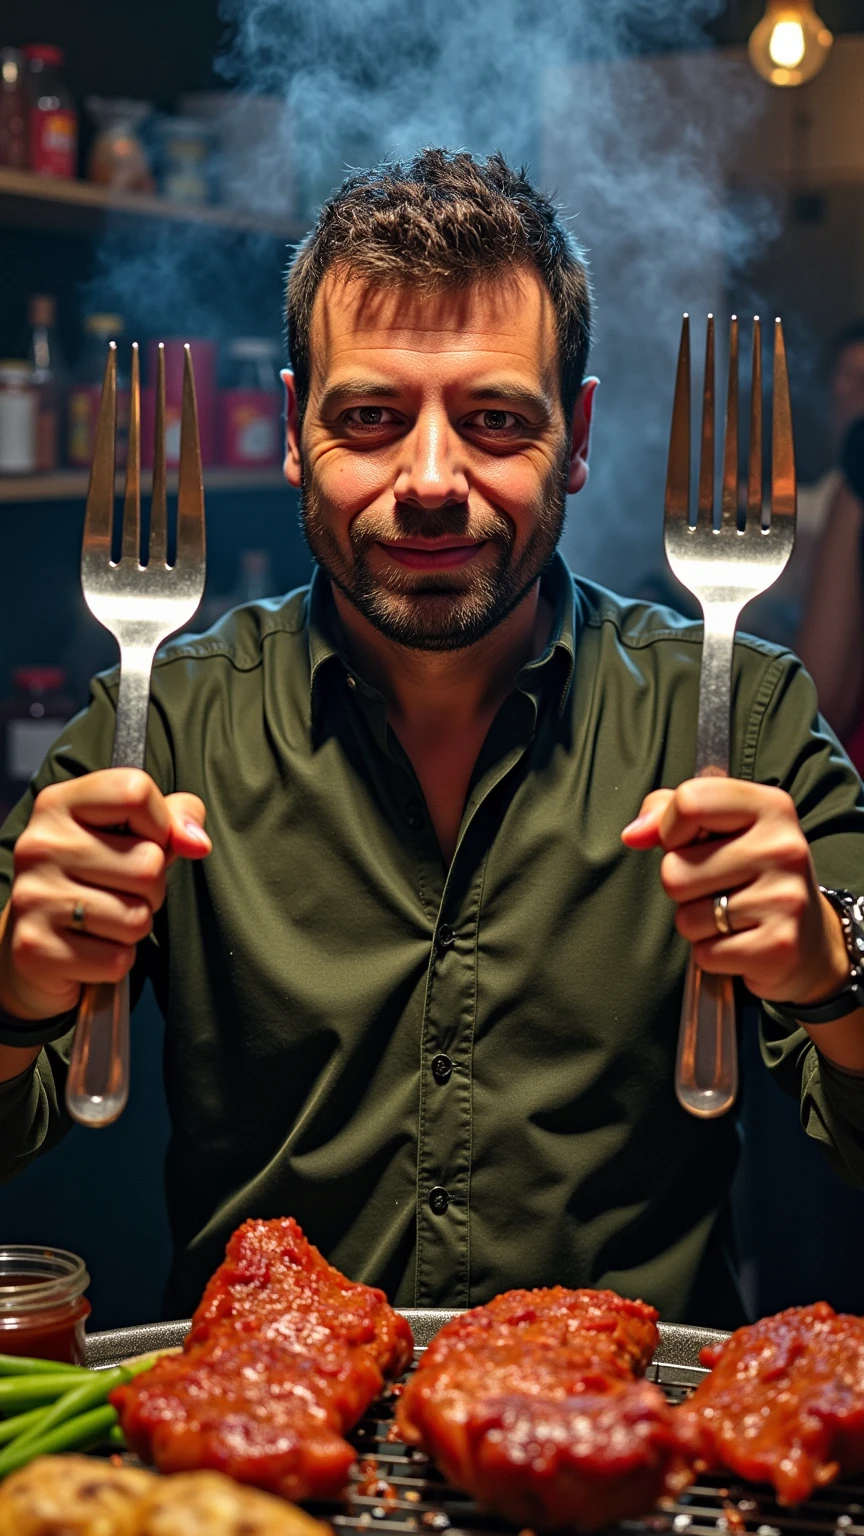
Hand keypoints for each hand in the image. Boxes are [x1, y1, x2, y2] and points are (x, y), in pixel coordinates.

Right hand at [0, 770, 210, 1021]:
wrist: (35, 944)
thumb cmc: (95, 881)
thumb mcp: (133, 834)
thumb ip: (174, 818)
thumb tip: (197, 843)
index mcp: (59, 804)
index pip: (134, 791)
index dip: (160, 824)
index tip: (149, 842)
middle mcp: (40, 845)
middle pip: (147, 864)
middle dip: (152, 889)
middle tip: (121, 892)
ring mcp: (33, 896)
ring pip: (136, 916)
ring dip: (134, 927)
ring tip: (105, 921)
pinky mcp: (35, 948)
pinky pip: (116, 959)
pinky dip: (116, 961)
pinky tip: (90, 948)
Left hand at [621, 778, 849, 1006]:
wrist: (808, 938)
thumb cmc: (749, 874)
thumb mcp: (719, 827)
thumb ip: (668, 811)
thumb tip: (633, 834)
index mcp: (770, 806)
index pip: (689, 801)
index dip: (670, 828)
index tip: (684, 842)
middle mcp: (784, 847)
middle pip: (675, 868)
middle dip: (682, 885)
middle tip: (717, 887)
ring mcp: (785, 897)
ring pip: (687, 916)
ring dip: (696, 922)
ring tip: (729, 914)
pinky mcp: (780, 945)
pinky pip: (706, 952)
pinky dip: (712, 953)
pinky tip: (739, 940)